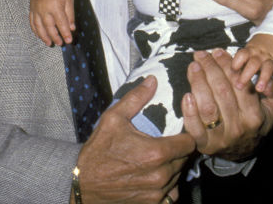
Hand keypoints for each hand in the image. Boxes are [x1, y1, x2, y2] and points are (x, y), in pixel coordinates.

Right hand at [29, 0, 75, 45]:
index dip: (65, 34)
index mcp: (55, 6)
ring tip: (49, 43)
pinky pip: (31, 21)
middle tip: (60, 43)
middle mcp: (43, 8)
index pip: (61, 24)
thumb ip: (70, 16)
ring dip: (43, 36)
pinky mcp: (31, 7)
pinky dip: (35, 29)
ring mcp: (35, 8)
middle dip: (54, 37)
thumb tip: (71, 29)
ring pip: (38, 26)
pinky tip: (39, 35)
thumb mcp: (70, 1)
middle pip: (48, 27)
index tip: (69, 40)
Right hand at [77, 76, 194, 203]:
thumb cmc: (97, 152)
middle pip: (185, 159)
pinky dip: (167, 185)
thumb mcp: (113, 119)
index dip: (186, 135)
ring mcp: (157, 192)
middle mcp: (161, 175)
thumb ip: (135, 98)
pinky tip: (155, 175)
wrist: (82, 185)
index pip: (190, 142)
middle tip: (167, 142)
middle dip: (179, 150)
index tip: (178, 131)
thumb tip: (152, 80)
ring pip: (178, 176)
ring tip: (159, 158)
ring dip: (173, 167)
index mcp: (156, 152)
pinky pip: (171, 193)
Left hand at [181, 49, 272, 160]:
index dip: (226, 66)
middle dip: (210, 68)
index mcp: (254, 116)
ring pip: (207, 107)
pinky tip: (187, 95)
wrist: (244, 149)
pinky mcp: (205, 145)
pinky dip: (188, 111)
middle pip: (222, 92)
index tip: (217, 52)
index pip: (239, 85)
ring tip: (193, 67)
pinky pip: (194, 128)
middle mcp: (237, 127)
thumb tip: (269, 80)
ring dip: (198, 83)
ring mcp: (220, 138)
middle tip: (201, 55)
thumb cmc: (258, 120)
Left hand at [231, 33, 272, 95]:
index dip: (237, 62)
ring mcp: (270, 60)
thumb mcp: (246, 53)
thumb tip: (223, 71)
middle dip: (246, 75)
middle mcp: (259, 56)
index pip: (242, 55)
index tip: (232, 71)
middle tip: (239, 86)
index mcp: (249, 52)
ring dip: (263, 78)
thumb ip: (237, 62)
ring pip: (268, 67)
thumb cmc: (255, 52)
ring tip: (259, 89)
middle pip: (253, 63)